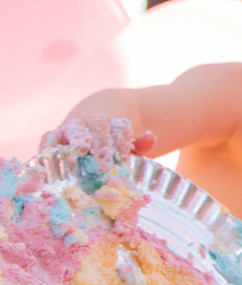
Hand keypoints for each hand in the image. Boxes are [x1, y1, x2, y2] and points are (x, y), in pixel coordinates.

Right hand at [39, 116, 155, 166]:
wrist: (91, 126)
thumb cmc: (114, 144)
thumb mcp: (129, 145)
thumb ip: (141, 144)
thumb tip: (151, 136)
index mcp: (113, 123)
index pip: (120, 128)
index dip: (123, 142)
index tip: (124, 158)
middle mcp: (92, 121)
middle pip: (99, 126)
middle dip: (102, 144)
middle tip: (106, 164)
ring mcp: (73, 126)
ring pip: (75, 128)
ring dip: (76, 140)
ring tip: (78, 153)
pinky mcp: (56, 134)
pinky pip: (50, 136)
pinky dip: (48, 144)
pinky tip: (48, 157)